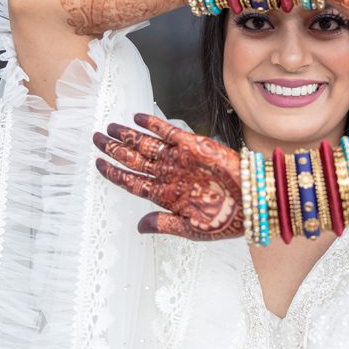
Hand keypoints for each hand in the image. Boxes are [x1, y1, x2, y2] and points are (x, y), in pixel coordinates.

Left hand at [92, 113, 244, 239]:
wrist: (253, 202)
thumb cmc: (226, 220)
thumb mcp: (190, 230)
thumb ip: (163, 224)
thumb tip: (139, 226)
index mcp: (165, 195)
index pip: (131, 181)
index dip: (114, 172)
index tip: (98, 163)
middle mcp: (169, 174)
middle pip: (133, 159)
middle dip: (113, 148)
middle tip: (96, 138)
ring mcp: (180, 159)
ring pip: (146, 144)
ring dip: (128, 135)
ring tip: (110, 127)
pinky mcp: (194, 145)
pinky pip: (169, 132)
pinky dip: (153, 124)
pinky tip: (138, 118)